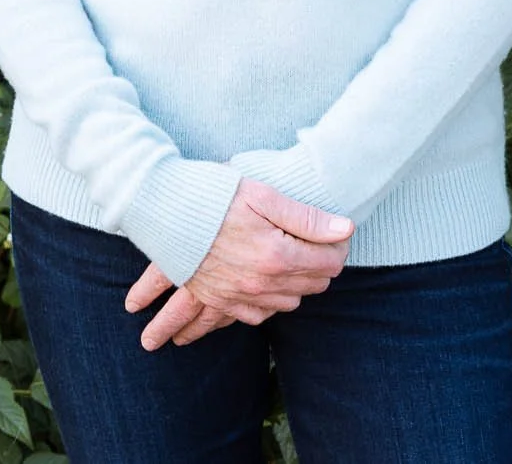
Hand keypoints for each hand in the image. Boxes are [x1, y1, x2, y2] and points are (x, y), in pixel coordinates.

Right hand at [123, 177, 353, 350]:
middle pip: (314, 285)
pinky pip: (257, 316)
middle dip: (321, 265)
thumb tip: (346, 229)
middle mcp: (263, 283)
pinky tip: (267, 289)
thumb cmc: (215, 196)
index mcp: (278, 255)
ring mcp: (241, 295)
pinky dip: (268, 304)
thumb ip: (306, 217)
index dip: (338, 245)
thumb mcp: (263, 196)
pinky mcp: (222, 300)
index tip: (334, 233)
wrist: (165, 209)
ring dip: (298, 285)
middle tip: (316, 243)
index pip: (330, 262)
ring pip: (290, 303)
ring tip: (293, 262)